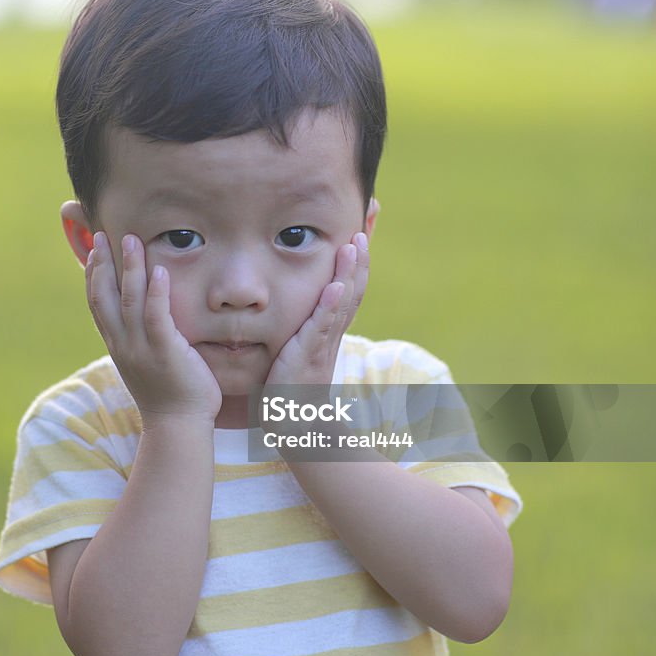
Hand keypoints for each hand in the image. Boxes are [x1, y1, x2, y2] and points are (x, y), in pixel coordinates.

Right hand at [86, 232, 221, 428]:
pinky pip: (156, 316)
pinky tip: (160, 271)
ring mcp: (141, 348)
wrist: (178, 426)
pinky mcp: (164, 351)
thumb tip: (144, 319)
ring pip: (129, 300)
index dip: (93, 276)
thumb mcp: (147, 362)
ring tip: (132, 240)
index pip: (97, 305)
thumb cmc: (169, 394)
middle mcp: (123, 345)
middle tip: (103, 235)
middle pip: (104, 297)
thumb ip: (141, 339)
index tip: (94, 251)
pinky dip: (157, 292)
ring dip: (129, 268)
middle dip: (103, 264)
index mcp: (117, 346)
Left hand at [265, 231, 368, 388]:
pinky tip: (334, 286)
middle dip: (359, 259)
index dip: (356, 264)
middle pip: (353, 290)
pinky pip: (322, 327)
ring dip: (349, 273)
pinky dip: (330, 305)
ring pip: (343, 302)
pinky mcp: (309, 356)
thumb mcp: (298, 350)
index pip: (348, 290)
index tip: (360, 236)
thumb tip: (299, 310)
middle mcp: (332, 334)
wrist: (295, 426)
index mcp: (330, 330)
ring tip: (353, 245)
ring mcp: (323, 344)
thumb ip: (302, 330)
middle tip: (363, 229)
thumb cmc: (291, 389)